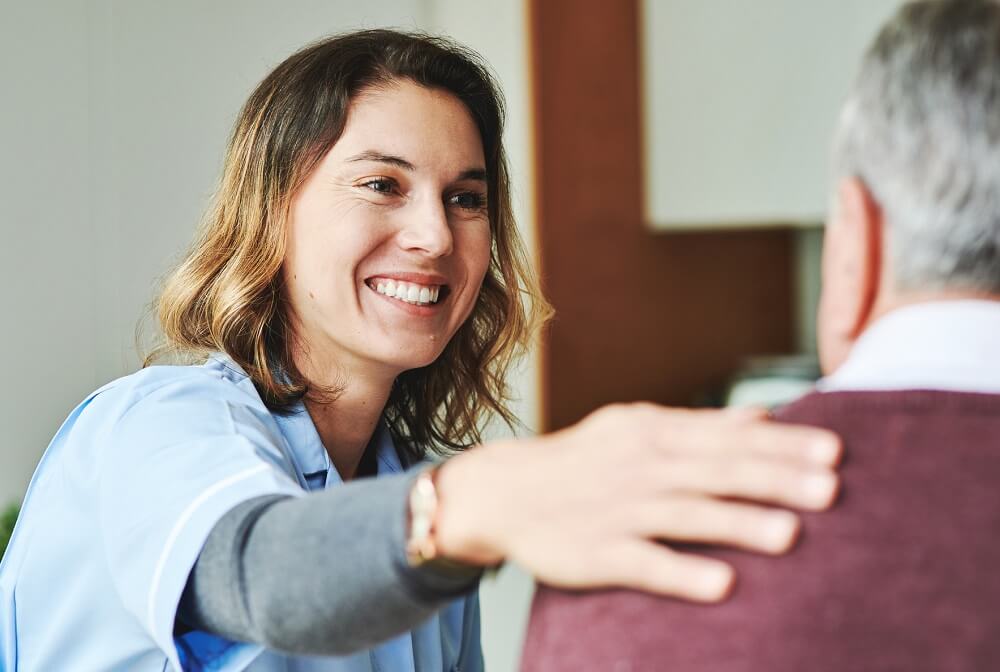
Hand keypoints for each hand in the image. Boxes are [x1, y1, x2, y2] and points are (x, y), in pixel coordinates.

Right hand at [433, 403, 839, 602]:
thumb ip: (702, 425)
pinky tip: (722, 584)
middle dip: (774, 478)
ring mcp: (617, 509)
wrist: (505, 491)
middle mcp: (639, 466)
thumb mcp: (637, 428)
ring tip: (791, 534)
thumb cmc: (585, 460)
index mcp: (652, 431)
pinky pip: (642, 562)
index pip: (727, 436)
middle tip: (831, 489)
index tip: (834, 451)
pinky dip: (681, 571)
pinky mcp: (595, 552)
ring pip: (685, 514)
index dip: (782, 445)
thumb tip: (766, 416)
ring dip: (737, 523)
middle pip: (714, 471)